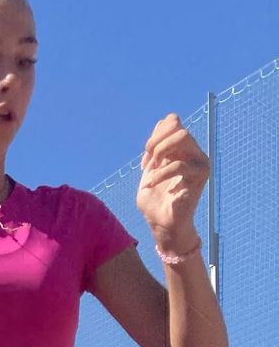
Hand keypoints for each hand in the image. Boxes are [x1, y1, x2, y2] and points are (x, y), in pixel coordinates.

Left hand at [137, 114, 207, 251]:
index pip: (172, 121)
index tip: (146, 158)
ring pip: (183, 137)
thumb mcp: (149, 170)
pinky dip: (159, 174)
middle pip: (177, 127)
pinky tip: (149, 184)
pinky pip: (179, 164)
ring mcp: (199, 163)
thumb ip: (155, 148)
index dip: (154, 135)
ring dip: (160, 153)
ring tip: (150, 171)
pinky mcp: (200, 176)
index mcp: (181, 150)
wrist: (161, 224)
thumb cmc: (154, 200)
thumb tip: (162, 124)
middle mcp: (193, 153)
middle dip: (156, 142)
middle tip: (148, 162)